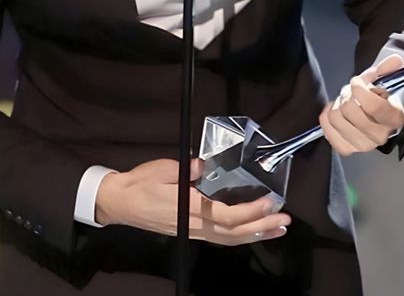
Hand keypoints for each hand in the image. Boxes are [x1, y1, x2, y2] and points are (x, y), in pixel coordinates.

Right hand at [95, 158, 290, 245]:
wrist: (119, 202)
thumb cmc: (139, 183)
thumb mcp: (162, 167)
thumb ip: (187, 168)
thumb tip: (206, 164)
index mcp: (188, 207)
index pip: (225, 214)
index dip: (249, 211)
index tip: (268, 202)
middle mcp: (193, 224)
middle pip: (232, 232)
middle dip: (260, 226)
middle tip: (284, 219)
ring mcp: (191, 231)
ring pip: (228, 239)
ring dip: (255, 235)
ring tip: (277, 229)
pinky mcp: (190, 231)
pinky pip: (219, 238)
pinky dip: (239, 236)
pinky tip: (251, 232)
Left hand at [319, 54, 403, 155]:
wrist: (374, 115)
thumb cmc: (378, 97)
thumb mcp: (382, 81)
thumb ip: (386, 69)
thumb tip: (395, 59)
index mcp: (394, 118)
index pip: (372, 105)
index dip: (359, 89)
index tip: (355, 82)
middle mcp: (381, 136)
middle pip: (350, 111)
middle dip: (346, 95)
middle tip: (350, 93)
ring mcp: (364, 145)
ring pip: (336, 119)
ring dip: (336, 106)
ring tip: (344, 103)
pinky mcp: (348, 149)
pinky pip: (328, 132)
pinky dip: (326, 119)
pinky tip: (333, 112)